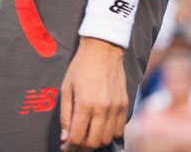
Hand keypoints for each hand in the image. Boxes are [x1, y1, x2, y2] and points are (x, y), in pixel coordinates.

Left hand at [60, 37, 126, 151]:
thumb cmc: (81, 66)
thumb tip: (65, 137)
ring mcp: (116, 107)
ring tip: (86, 138)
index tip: (65, 148)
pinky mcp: (125, 104)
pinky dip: (110, 134)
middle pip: (93, 142)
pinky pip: (119, 129)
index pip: (77, 137)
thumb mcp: (66, 89)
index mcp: (85, 104)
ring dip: (96, 143)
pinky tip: (100, 130)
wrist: (103, 48)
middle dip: (81, 149)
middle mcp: (102, 108)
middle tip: (74, 146)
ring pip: (107, 139)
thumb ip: (65, 115)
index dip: (70, 148)